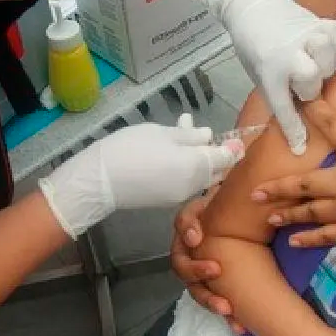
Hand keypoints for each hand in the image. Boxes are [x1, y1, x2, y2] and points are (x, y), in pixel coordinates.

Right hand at [39, 114, 243, 236]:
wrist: (98, 182)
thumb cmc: (131, 150)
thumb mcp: (162, 134)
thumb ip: (189, 136)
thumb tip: (209, 136)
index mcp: (197, 167)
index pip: (225, 157)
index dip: (233, 147)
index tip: (237, 137)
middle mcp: (193, 186)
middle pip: (214, 170)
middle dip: (217, 155)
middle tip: (212, 136)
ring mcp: (179, 196)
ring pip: (199, 176)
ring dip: (199, 160)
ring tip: (186, 135)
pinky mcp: (164, 200)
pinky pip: (184, 182)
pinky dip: (185, 167)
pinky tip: (173, 152)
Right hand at [169, 195, 244, 333]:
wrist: (238, 225)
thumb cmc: (231, 208)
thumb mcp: (227, 194)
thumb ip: (227, 186)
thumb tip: (236, 167)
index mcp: (191, 224)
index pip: (182, 223)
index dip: (187, 230)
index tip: (197, 237)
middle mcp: (189, 250)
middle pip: (182, 264)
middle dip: (196, 270)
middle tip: (215, 270)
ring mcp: (197, 272)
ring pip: (195, 289)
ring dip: (209, 299)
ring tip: (227, 309)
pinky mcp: (211, 288)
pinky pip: (213, 303)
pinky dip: (225, 316)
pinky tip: (240, 325)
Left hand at [201, 0, 335, 154]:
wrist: (252, 6)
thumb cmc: (254, 46)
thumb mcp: (258, 75)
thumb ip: (279, 94)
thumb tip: (301, 118)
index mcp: (270, 71)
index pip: (284, 108)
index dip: (294, 132)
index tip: (301, 148)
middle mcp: (291, 54)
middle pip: (313, 82)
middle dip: (309, 88)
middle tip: (301, 84)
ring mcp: (309, 36)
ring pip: (329, 62)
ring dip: (323, 68)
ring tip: (313, 66)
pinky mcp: (322, 23)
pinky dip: (335, 48)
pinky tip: (324, 50)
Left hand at [252, 87, 335, 247]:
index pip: (333, 127)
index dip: (317, 111)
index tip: (300, 100)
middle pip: (304, 182)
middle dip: (279, 185)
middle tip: (255, 191)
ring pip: (309, 211)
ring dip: (288, 212)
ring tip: (269, 215)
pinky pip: (326, 236)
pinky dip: (309, 239)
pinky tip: (294, 241)